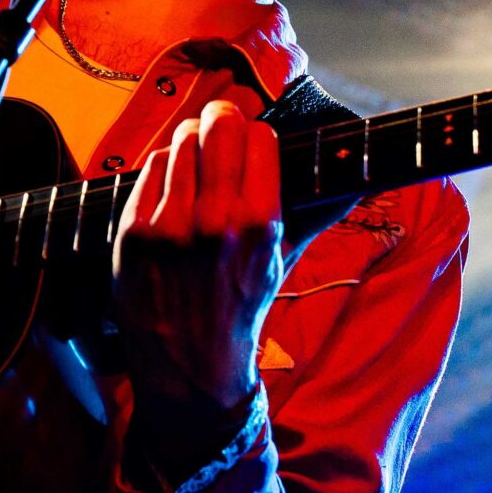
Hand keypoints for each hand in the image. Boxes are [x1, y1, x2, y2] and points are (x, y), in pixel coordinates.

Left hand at [114, 101, 284, 412]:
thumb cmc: (239, 313)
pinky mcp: (133, 233)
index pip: (260, 138)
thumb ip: (314, 215)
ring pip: (180, 141)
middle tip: (221, 127)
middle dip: (222, 121)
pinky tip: (171, 188)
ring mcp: (169, 225)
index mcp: (260, 225)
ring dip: (190, 143)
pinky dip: (162, 170)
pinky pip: (149, 169)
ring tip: (196, 160)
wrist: (190, 371)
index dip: (257, 137)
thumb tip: (358, 180)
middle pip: (218, 127)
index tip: (253, 142)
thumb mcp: (281, 264)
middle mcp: (215, 220)